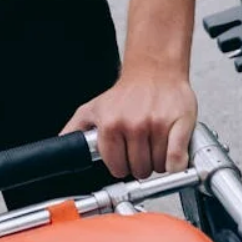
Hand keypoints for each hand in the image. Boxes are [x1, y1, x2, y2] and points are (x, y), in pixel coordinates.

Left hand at [61, 63, 197, 179]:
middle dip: (141, 165)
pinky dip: (176, 163)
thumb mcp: (92, 108)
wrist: (154, 71)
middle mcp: (133, 124)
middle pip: (138, 169)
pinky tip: (171, 153)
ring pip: (158, 167)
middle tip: (142, 150)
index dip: (121, 166)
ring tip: (155, 146)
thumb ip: (74, 129)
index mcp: (110, 124)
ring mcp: (157, 125)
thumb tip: (61, 145)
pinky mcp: (179, 125)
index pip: (116, 166)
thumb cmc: (127, 93)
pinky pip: (177, 160)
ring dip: (158, 163)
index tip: (125, 159)